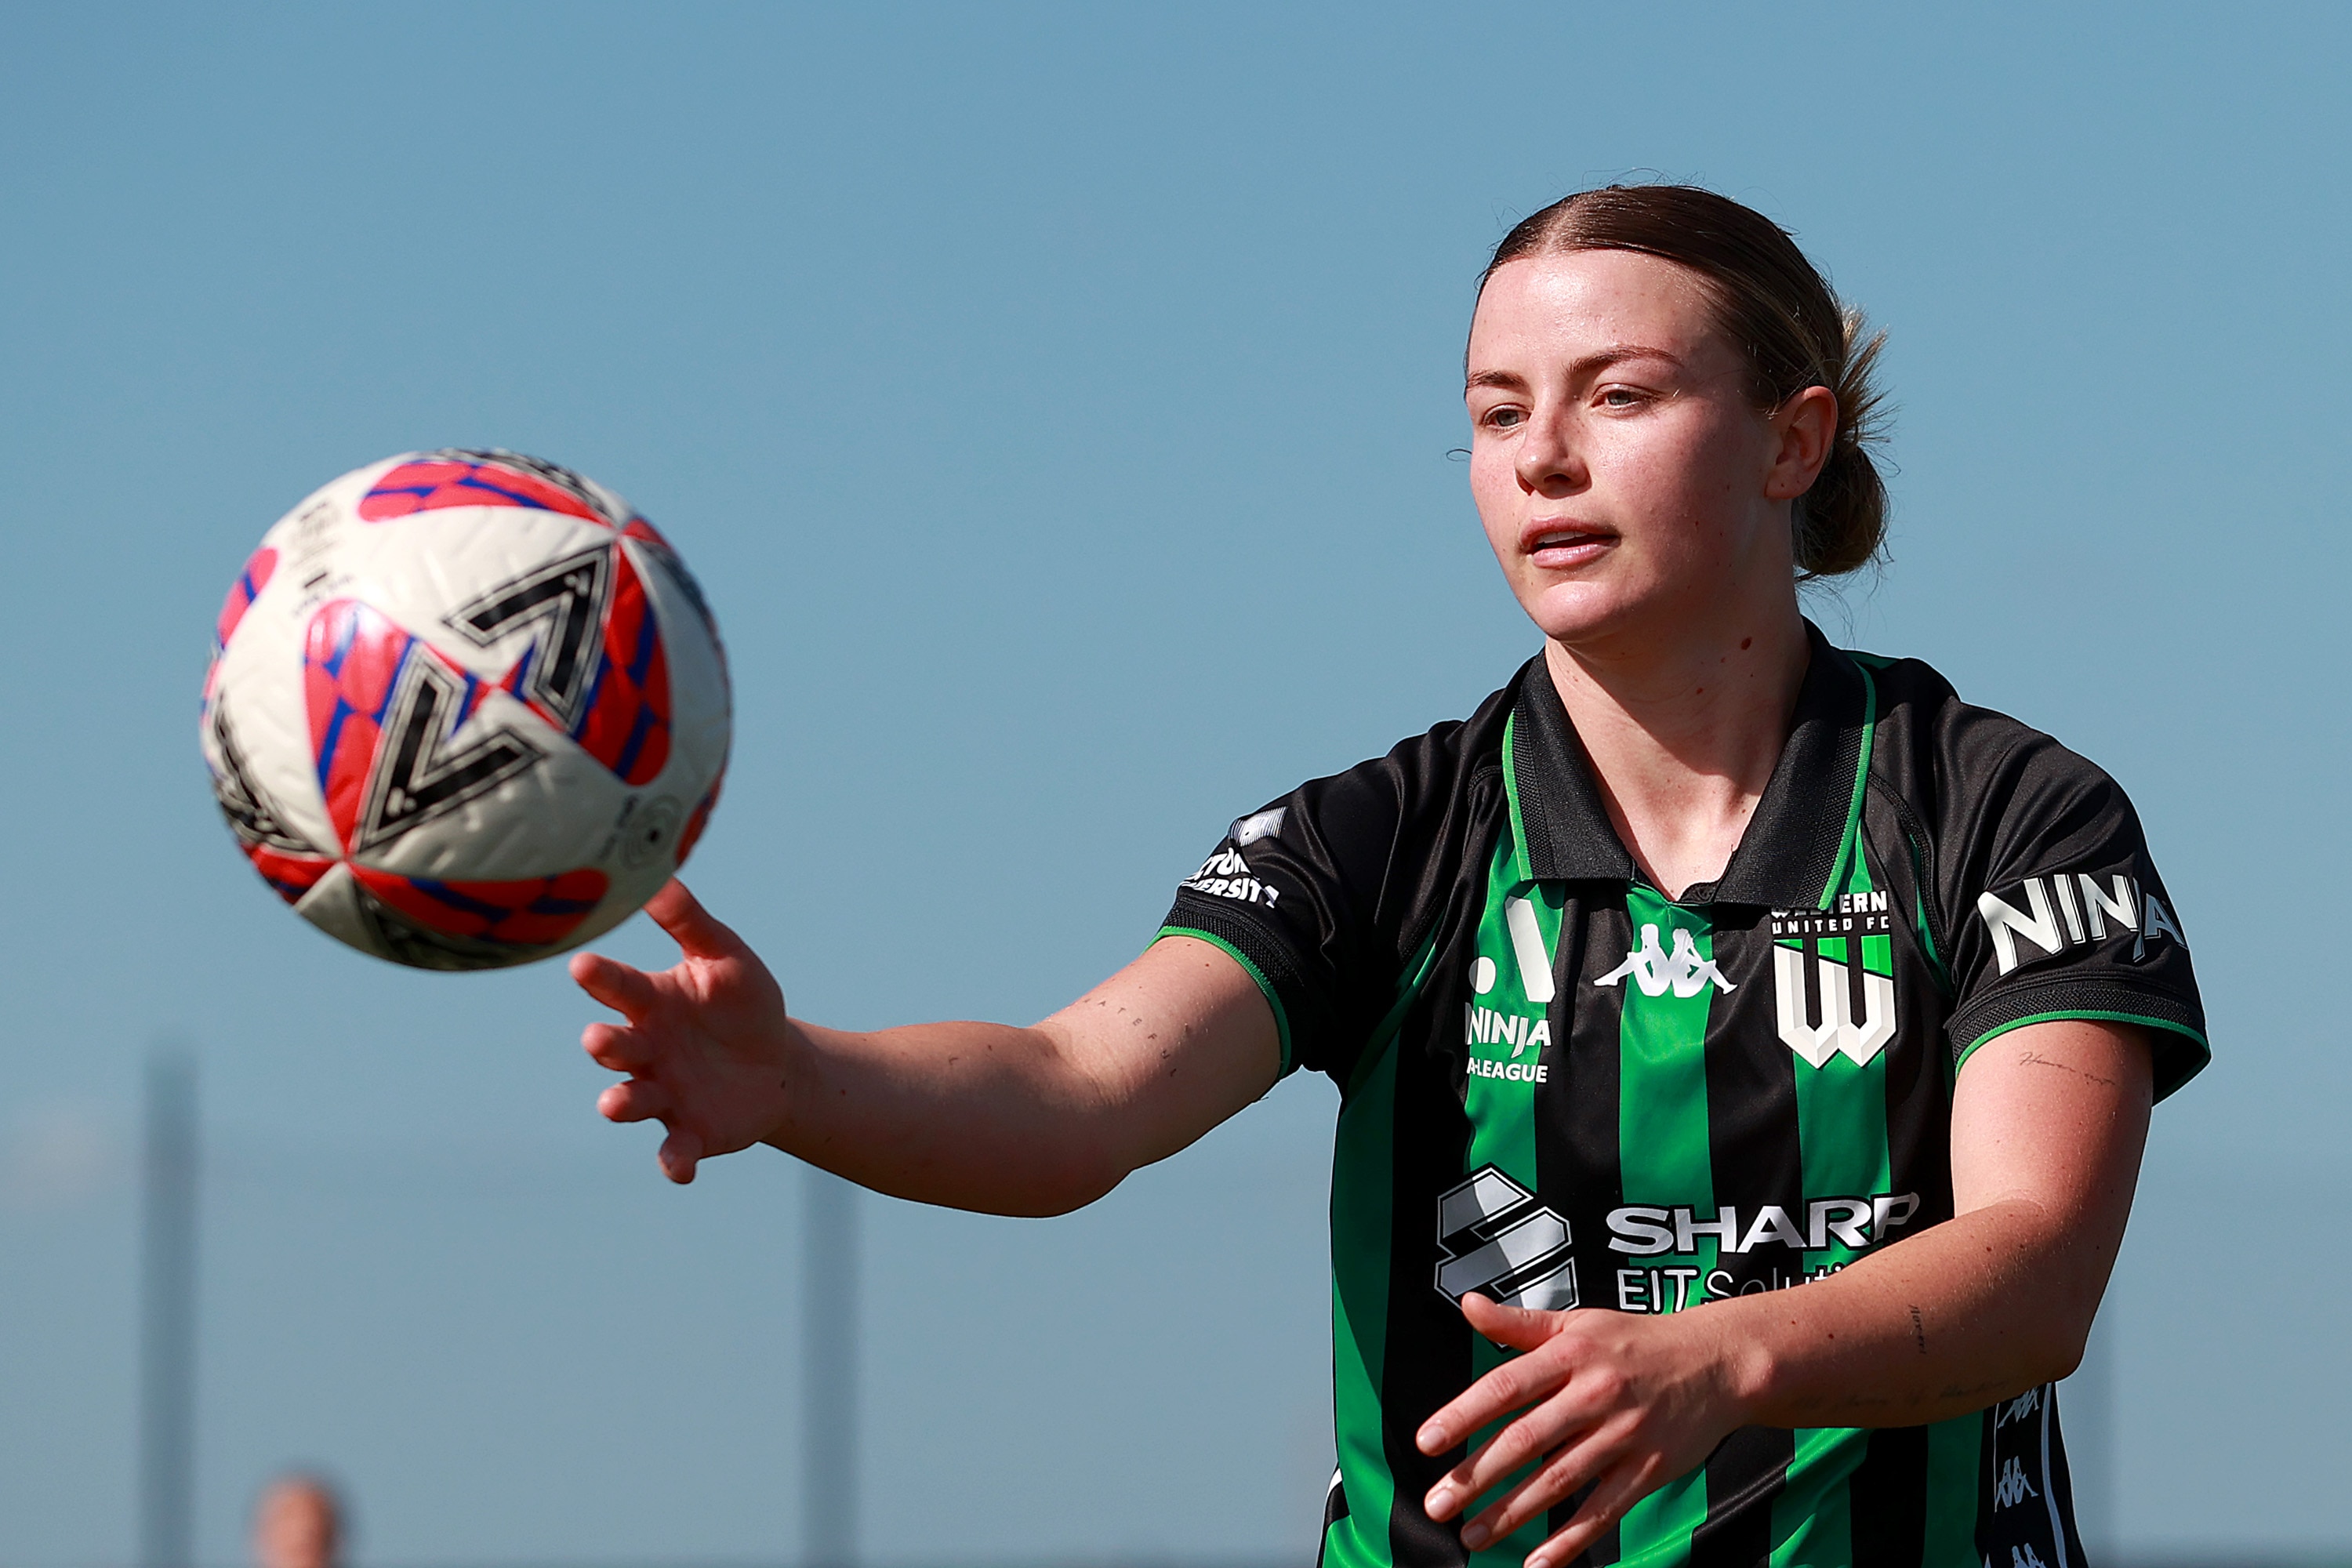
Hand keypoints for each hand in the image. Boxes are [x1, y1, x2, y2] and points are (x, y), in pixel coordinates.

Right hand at [570, 880, 794, 1183]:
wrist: (778, 1062)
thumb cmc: (741, 1003)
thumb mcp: (726, 958)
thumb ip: (692, 923)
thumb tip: (662, 876)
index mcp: (650, 1003)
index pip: (619, 987)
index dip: (600, 978)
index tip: (582, 964)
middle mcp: (646, 1050)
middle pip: (614, 1048)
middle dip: (605, 1046)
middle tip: (599, 1040)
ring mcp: (663, 1093)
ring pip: (630, 1100)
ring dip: (621, 1102)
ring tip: (616, 1103)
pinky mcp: (689, 1131)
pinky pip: (674, 1150)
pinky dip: (673, 1161)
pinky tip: (679, 1169)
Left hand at [1415, 1294, 1754, 1567]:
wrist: (1718, 1362)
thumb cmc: (1637, 1342)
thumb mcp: (1578, 1322)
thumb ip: (1520, 1323)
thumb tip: (1467, 1304)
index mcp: (1570, 1354)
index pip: (1505, 1386)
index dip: (1463, 1415)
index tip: (1427, 1442)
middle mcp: (1594, 1394)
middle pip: (1526, 1439)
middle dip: (1477, 1475)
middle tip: (1437, 1504)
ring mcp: (1624, 1435)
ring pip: (1559, 1480)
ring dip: (1512, 1513)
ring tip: (1472, 1536)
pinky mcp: (1649, 1470)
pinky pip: (1604, 1511)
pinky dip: (1570, 1540)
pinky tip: (1538, 1562)